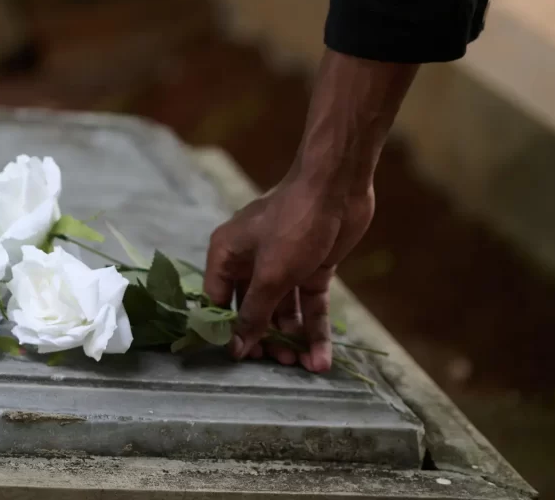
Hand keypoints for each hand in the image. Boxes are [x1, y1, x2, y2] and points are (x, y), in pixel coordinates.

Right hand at [204, 50, 417, 371]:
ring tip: (302, 365)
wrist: (338, 188)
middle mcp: (250, 262)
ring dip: (292, 338)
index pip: (217, 302)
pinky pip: (308, 305)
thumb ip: (253, 314)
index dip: (227, 331)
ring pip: (283, 311)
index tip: (239, 361)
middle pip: (252, 310)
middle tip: (278, 363)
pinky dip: (314, 329)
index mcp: (226, 255)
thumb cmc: (294, 225)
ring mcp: (282, 265)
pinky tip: (322, 358)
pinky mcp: (310, 268)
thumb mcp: (270, 275)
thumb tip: (236, 349)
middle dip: (266, 338)